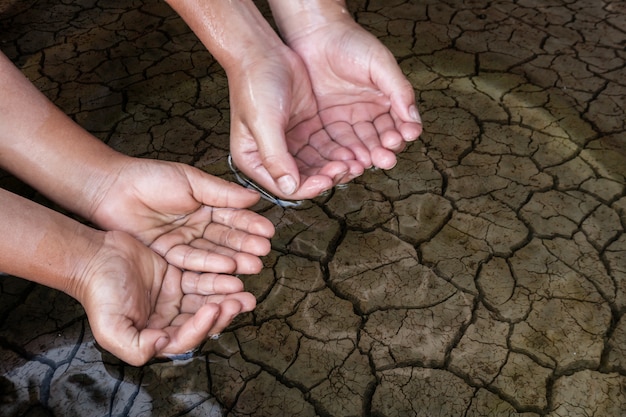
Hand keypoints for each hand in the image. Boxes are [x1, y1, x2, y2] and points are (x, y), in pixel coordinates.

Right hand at [78, 230, 254, 365]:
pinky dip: (217, 277)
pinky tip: (233, 273)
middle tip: (243, 301)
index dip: (202, 327)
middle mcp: (168, 320)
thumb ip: (135, 347)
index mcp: (155, 337)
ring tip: (245, 291)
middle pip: (202, 320)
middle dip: (224, 313)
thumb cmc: (99, 293)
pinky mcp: (179, 276)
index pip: (185, 338)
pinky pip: (202, 278)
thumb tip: (164, 344)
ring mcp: (175, 298)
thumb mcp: (110, 327)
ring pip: (206, 299)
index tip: (214, 310)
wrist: (94, 257)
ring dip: (226, 296)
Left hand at [89, 158, 274, 273]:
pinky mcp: (168, 256)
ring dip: (234, 259)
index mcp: (206, 205)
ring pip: (213, 252)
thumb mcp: (191, 180)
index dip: (250, 224)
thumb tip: (254, 198)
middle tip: (264, 252)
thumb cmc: (150, 178)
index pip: (233, 216)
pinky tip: (228, 267)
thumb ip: (222, 193)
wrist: (112, 189)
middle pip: (226, 238)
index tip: (268, 231)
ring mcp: (184, 242)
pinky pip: (191, 262)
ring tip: (253, 265)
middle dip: (246, 245)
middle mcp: (198, 226)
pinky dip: (209, 265)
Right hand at [227, 45, 364, 199]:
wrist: (262, 50)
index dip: (309, 187)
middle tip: (348, 168)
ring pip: (317, 164)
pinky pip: (324, 147)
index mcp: (253, 160)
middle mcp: (271, 155)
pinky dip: (338, 151)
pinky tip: (353, 150)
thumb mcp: (263, 123)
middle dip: (327, 176)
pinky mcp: (305, 129)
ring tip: (356, 161)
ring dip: (335, 165)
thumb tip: (290, 188)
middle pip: (304, 178)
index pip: (285, 186)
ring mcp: (290, 143)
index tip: (329, 178)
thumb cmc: (254, 84)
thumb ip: (275, 157)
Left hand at [278, 16, 422, 169]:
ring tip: (369, 162)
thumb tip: (413, 117)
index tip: (406, 135)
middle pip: (381, 139)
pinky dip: (345, 154)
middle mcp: (369, 114)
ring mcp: (347, 121)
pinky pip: (338, 143)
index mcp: (386, 100)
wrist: (316, 36)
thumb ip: (398, 89)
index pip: (400, 123)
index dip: (404, 131)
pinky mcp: (327, 125)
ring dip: (367, 156)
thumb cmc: (351, 43)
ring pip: (361, 145)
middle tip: (386, 158)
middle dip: (385, 150)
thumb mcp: (380, 63)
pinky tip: (350, 160)